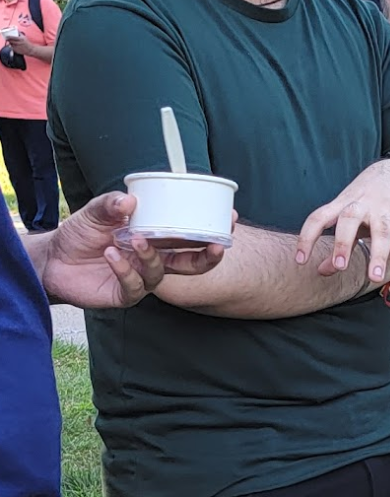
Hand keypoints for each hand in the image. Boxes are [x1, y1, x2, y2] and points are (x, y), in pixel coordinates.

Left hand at [8, 30, 31, 55]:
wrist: (29, 49)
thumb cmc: (26, 42)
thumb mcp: (24, 37)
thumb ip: (20, 34)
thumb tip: (16, 30)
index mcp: (20, 39)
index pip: (13, 37)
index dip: (9, 37)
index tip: (7, 36)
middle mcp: (18, 43)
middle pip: (11, 41)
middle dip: (8, 40)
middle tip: (7, 39)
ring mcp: (17, 47)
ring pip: (11, 44)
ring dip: (10, 43)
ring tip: (12, 42)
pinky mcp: (16, 50)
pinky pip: (12, 48)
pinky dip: (12, 46)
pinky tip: (14, 45)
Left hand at [35, 192, 227, 307]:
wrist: (52, 258)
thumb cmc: (82, 232)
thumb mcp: (97, 210)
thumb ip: (112, 203)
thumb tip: (130, 201)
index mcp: (159, 237)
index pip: (193, 235)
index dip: (213, 229)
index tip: (229, 217)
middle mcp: (154, 259)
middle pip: (192, 263)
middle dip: (207, 256)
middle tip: (215, 245)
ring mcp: (140, 278)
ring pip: (161, 274)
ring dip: (152, 256)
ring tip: (137, 240)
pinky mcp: (122, 294)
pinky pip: (133, 287)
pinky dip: (125, 270)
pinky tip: (112, 255)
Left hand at [296, 158, 389, 285]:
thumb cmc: (366, 199)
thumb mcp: (348, 213)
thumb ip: (337, 243)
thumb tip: (320, 271)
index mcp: (343, 203)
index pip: (319, 218)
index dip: (307, 237)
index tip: (300, 261)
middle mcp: (363, 204)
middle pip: (350, 219)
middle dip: (344, 243)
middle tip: (340, 267)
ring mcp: (385, 209)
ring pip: (382, 231)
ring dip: (378, 255)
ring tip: (374, 278)